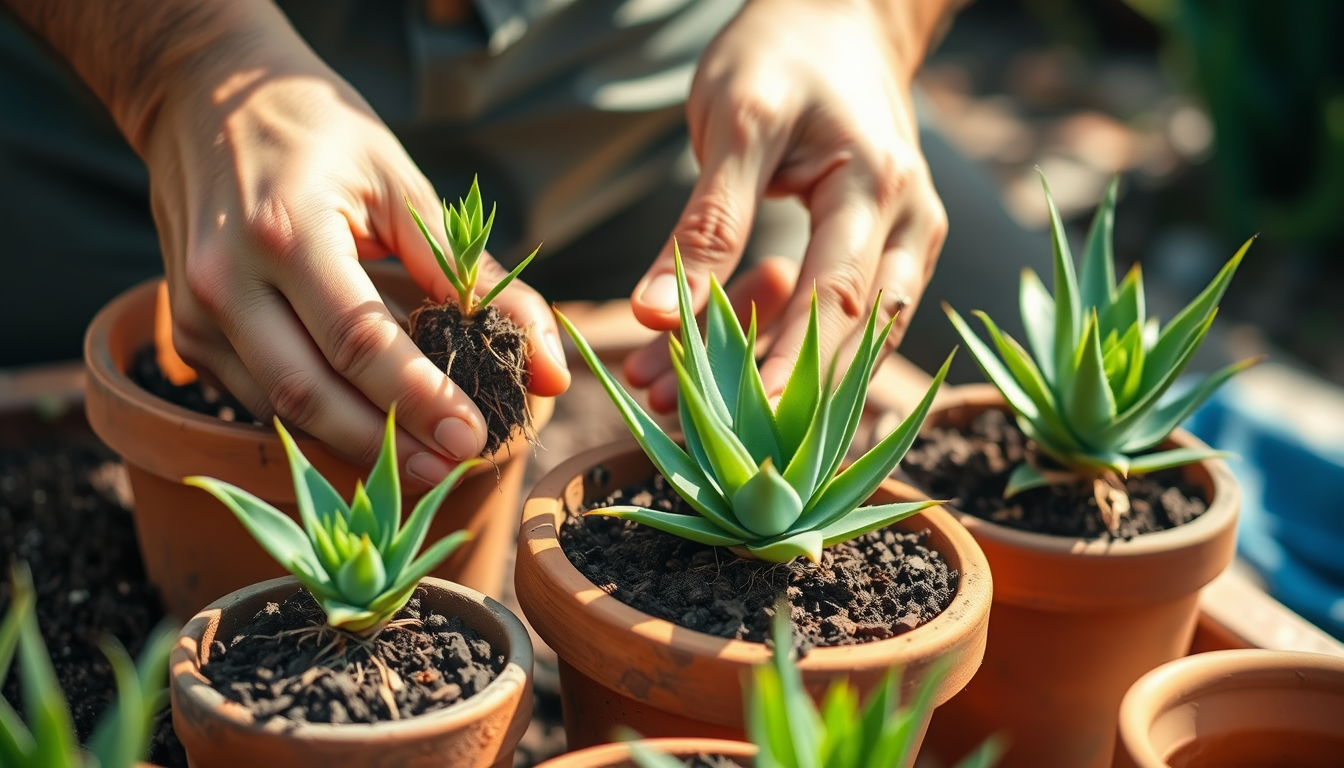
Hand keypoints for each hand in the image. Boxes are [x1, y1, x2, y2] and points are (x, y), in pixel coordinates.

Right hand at [137, 13, 568, 483]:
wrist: (203, 95)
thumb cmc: (317, 133)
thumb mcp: (402, 184)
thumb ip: (475, 275)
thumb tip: (550, 364)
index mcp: (285, 233)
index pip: (359, 340)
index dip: (419, 398)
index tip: (474, 437)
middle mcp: (228, 282)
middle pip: (311, 393)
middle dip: (389, 444)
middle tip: (453, 467)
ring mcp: (195, 314)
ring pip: (280, 409)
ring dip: (354, 446)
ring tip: (424, 464)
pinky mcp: (186, 335)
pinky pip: (256, 399)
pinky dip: (316, 423)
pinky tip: (371, 433)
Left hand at [625, 0, 948, 412]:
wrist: (841, 20)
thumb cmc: (784, 56)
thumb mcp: (734, 123)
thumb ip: (705, 223)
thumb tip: (654, 316)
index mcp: (879, 187)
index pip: (836, 299)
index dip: (787, 371)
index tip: (735, 431)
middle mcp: (910, 226)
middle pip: (847, 337)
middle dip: (765, 388)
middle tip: (677, 418)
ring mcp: (905, 245)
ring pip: (842, 338)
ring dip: (761, 371)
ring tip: (666, 393)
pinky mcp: (882, 255)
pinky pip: (834, 317)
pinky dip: (771, 339)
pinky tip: (702, 352)